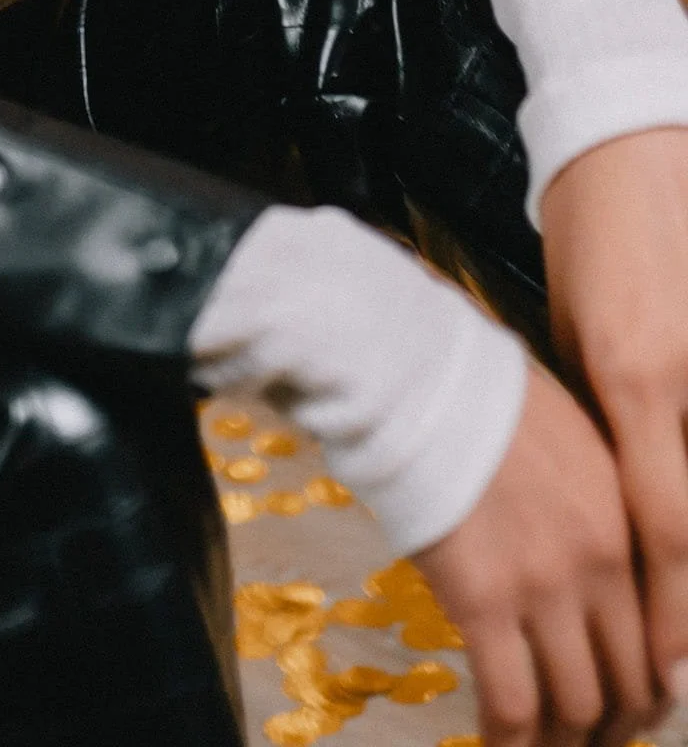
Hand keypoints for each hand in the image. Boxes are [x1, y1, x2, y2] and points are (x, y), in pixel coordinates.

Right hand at [417, 361, 653, 744]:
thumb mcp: (581, 443)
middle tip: (594, 739)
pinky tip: (498, 745)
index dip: (654, 690)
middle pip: (631, 683)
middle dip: (617, 726)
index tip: (637, 709)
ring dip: (566, 741)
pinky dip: (511, 741)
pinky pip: (512, 702)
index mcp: (629, 524)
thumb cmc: (489, 396)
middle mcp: (600, 566)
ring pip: (578, 706)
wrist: (420, 375)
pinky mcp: (482, 602)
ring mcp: (543, 586)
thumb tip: (604, 573)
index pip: (665, 638)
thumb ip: (605, 512)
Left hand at [540, 125, 687, 691]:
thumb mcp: (577, 335)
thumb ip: (605, 421)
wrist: (632, 139)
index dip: (674, 615)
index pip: (667, 530)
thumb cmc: (592, 233)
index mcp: (637, 379)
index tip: (669, 676)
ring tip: (685, 616)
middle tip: (683, 670)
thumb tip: (620, 508)